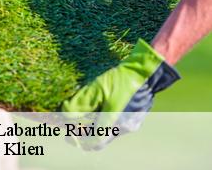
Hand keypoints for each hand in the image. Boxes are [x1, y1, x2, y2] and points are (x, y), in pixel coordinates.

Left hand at [61, 39, 179, 149]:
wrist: (146, 70)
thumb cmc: (122, 77)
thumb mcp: (97, 87)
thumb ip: (80, 102)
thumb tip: (65, 113)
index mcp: (115, 122)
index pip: (93, 141)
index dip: (78, 140)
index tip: (67, 134)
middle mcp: (125, 127)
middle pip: (100, 138)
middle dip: (84, 133)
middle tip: (71, 125)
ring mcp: (132, 124)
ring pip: (108, 132)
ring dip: (94, 127)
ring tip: (82, 116)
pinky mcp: (135, 118)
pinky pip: (116, 125)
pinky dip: (104, 122)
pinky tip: (98, 110)